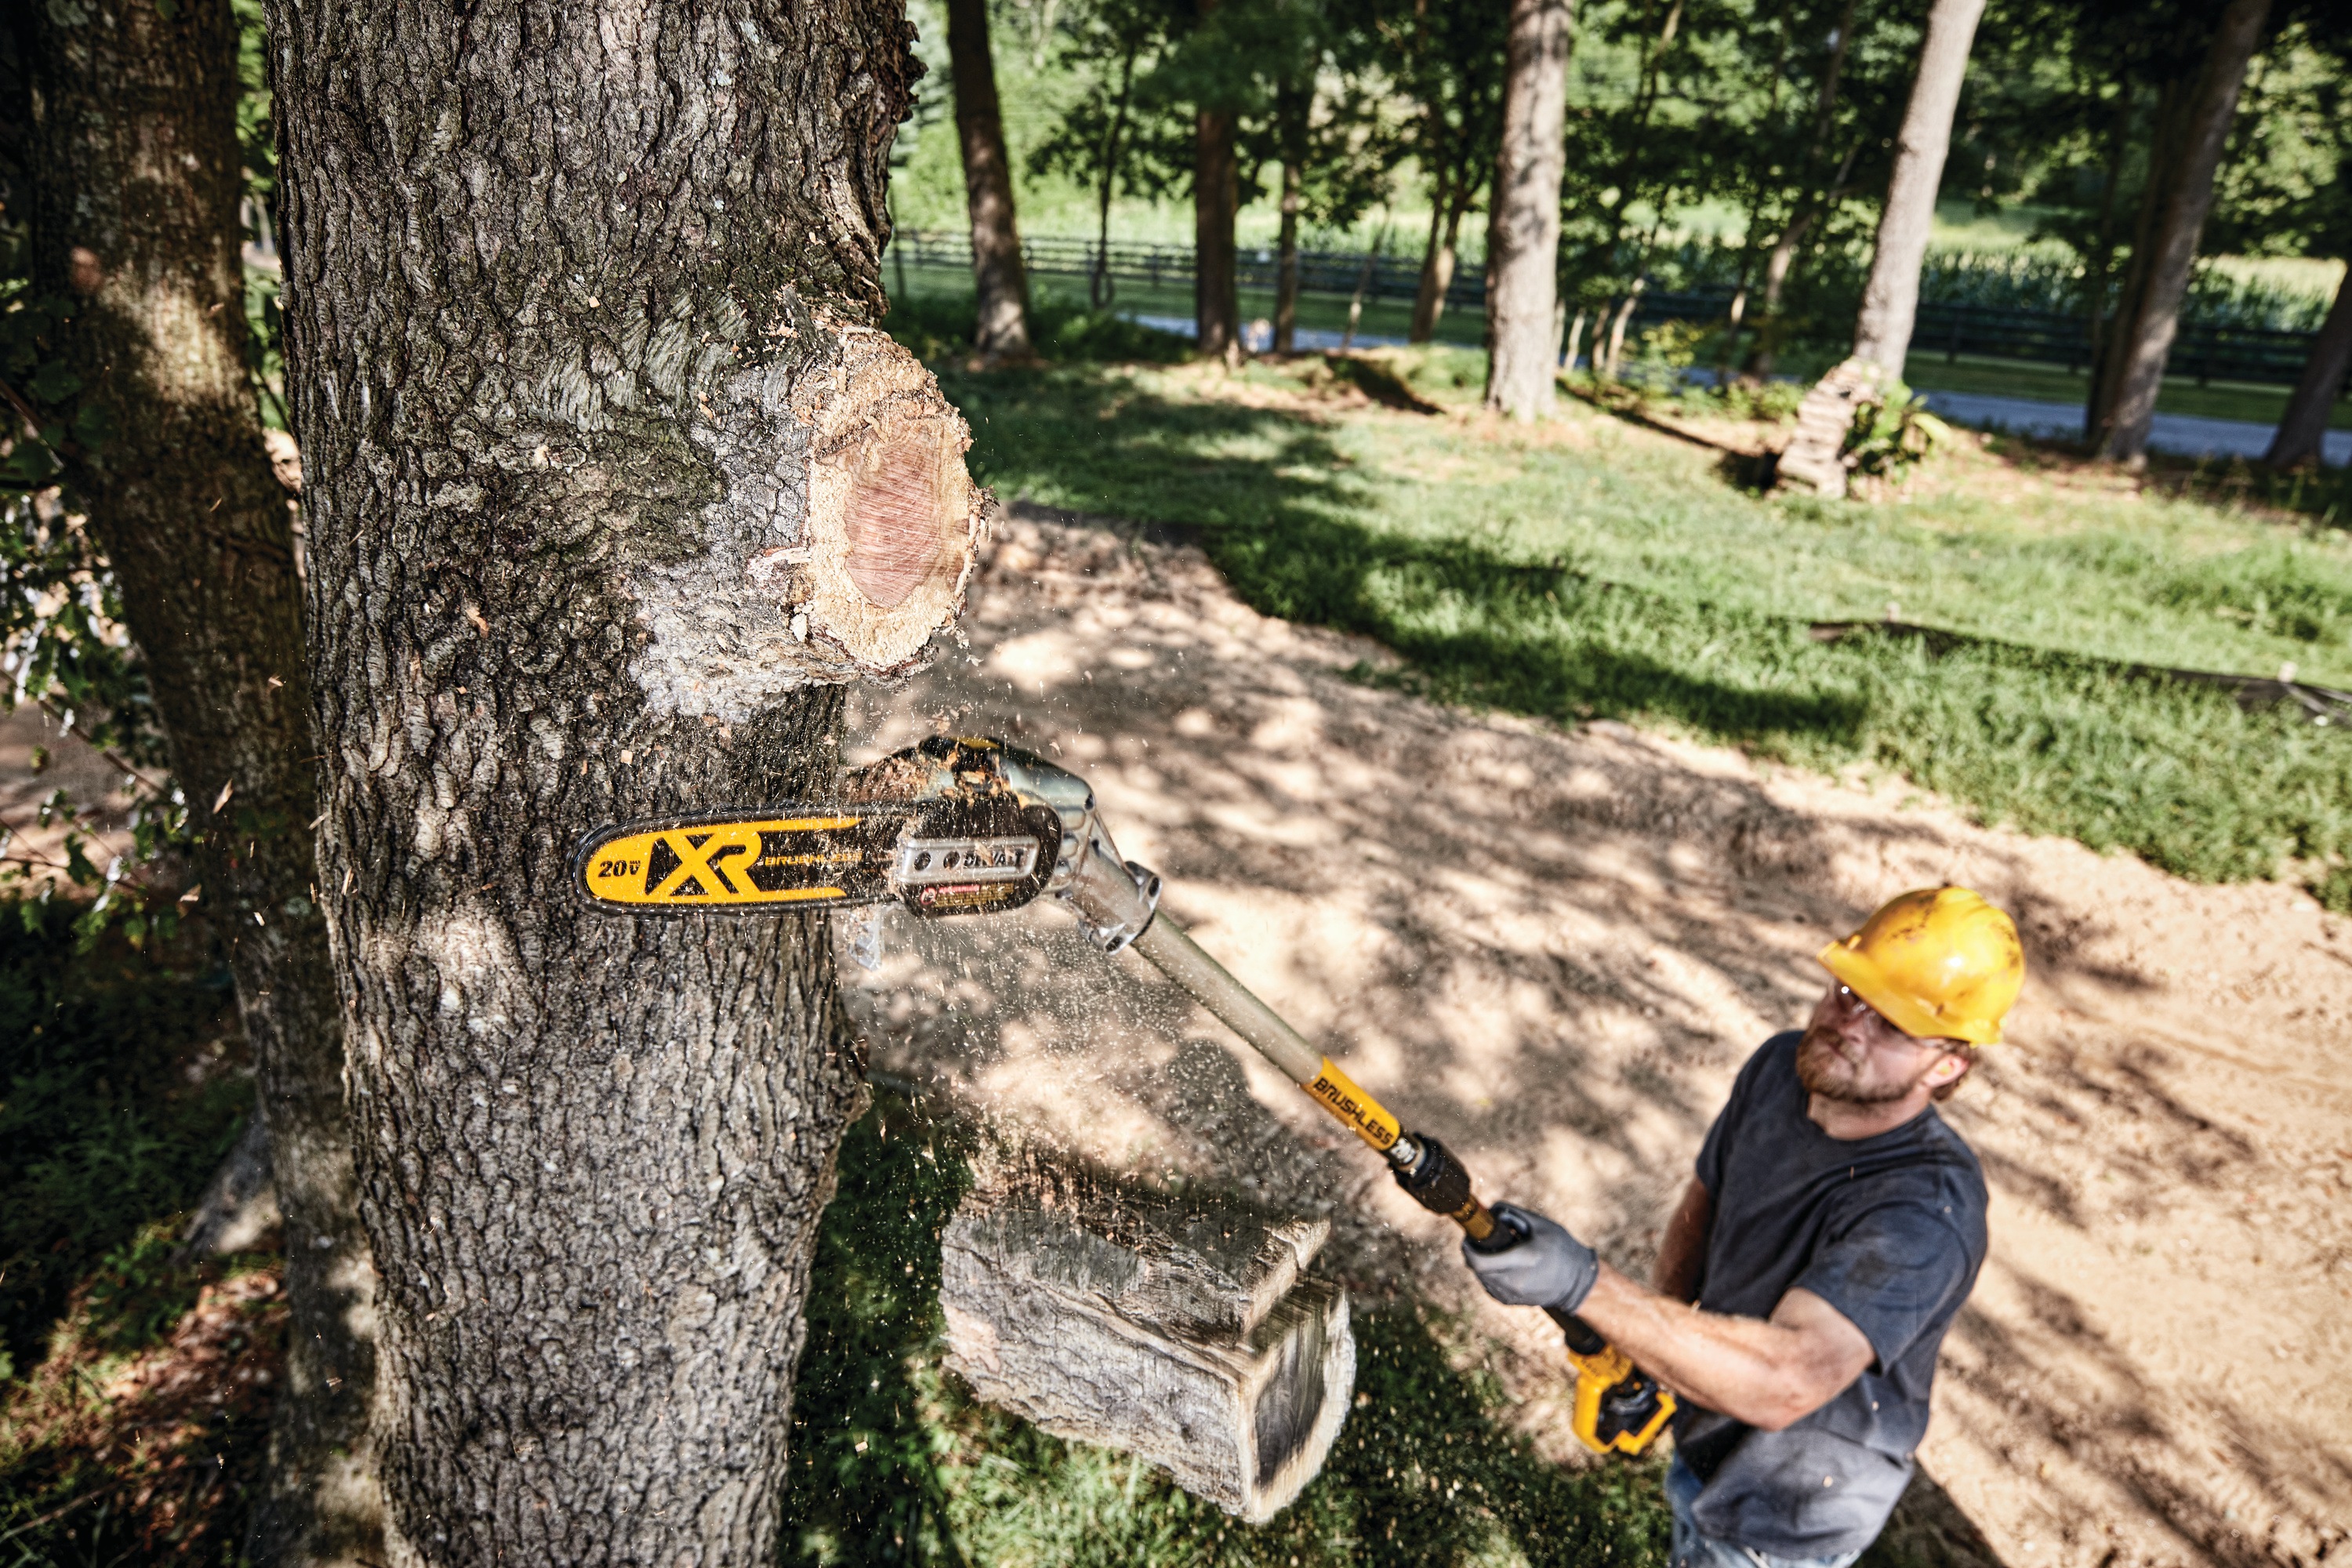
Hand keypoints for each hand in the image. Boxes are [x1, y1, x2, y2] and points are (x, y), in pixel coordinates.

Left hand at [1462, 1202, 1598, 1313]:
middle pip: (1477, 1269)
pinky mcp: (1511, 1301)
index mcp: (1524, 1259)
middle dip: (1473, 1252)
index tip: (1468, 1236)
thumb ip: (1512, 1213)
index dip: (1468, 1248)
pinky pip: (1489, 1285)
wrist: (1576, 1281)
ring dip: (1481, 1263)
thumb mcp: (1539, 1224)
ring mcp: (1512, 1295)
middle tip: (1479, 1239)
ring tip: (1497, 1251)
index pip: (1480, 1261)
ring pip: (1481, 1277)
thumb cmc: (1560, 1247)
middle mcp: (1515, 1281)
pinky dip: (1489, 1273)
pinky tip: (1502, 1264)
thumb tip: (1489, 1211)